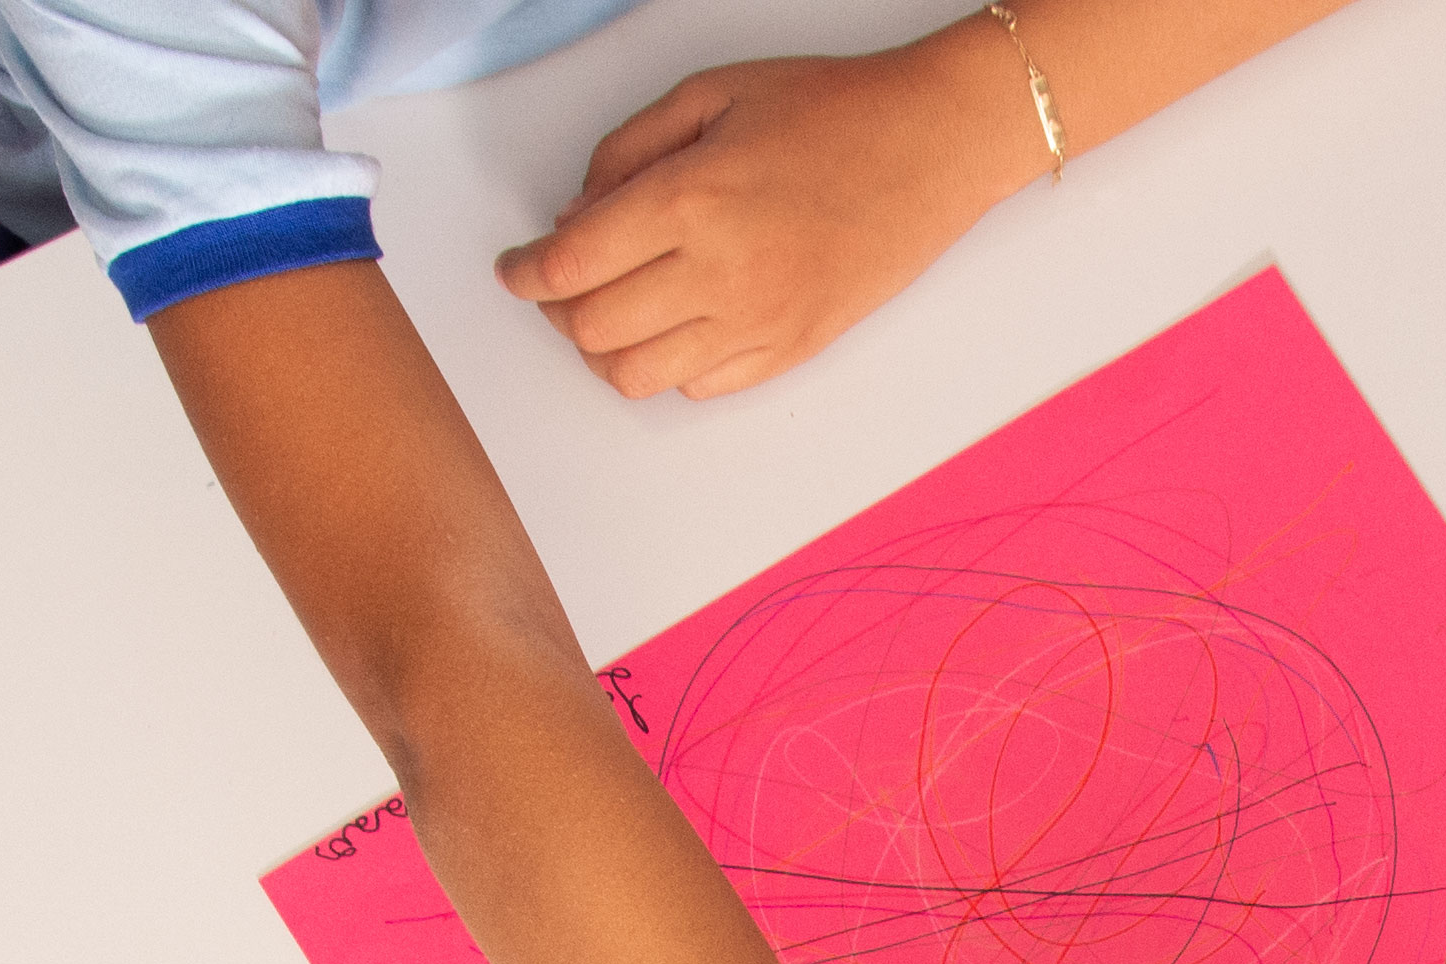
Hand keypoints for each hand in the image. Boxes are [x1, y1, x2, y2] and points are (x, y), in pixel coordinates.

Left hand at [497, 32, 1040, 402]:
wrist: (932, 146)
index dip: (524, 273)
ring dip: (605, 348)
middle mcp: (718, 273)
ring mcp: (757, 322)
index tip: (513, 269)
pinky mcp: (790, 350)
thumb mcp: (711, 94)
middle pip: (591, 329)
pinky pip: (698, 387)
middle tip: (560, 284)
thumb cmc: (831, 110)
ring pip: (636, 376)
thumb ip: (627, 153)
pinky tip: (674, 324)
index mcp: (690, 199)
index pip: (570, 265)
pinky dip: (666, 365)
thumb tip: (576, 216)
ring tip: (613, 311)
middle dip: (557, 310)